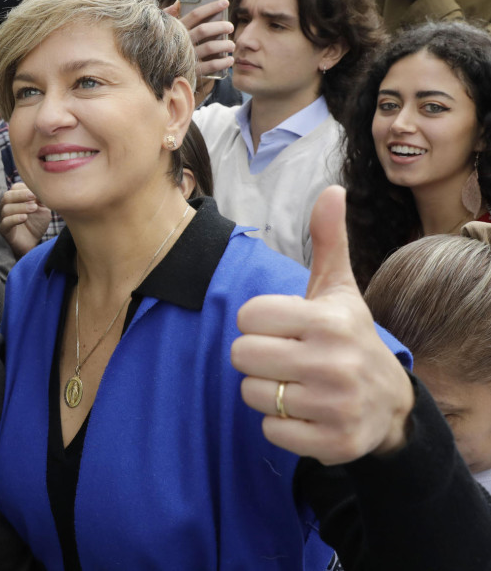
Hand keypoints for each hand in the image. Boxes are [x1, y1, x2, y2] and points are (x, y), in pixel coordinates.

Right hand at [0, 182, 52, 257]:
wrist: (34, 242)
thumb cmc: (37, 223)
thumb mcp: (43, 209)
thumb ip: (41, 199)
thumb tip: (39, 189)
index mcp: (15, 199)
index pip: (15, 188)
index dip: (25, 188)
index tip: (36, 192)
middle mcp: (7, 206)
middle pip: (8, 196)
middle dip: (21, 195)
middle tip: (33, 197)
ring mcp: (4, 218)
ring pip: (6, 208)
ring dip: (20, 207)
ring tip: (34, 208)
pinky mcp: (4, 230)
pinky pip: (5, 222)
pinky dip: (14, 218)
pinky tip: (24, 218)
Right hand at [165, 0, 235, 79]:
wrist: (158, 71)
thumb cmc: (165, 47)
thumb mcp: (162, 30)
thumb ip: (169, 16)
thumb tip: (177, 3)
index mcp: (177, 30)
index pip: (196, 15)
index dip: (211, 7)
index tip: (225, 3)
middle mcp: (182, 42)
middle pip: (204, 30)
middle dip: (220, 26)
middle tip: (230, 27)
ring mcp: (187, 57)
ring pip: (210, 47)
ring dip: (224, 45)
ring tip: (231, 45)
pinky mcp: (191, 71)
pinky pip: (210, 66)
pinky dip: (222, 63)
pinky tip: (229, 60)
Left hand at [231, 186, 414, 464]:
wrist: (390, 406)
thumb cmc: (349, 338)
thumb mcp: (340, 291)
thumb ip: (328, 242)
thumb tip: (332, 190)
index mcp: (328, 320)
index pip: (248, 316)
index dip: (258, 322)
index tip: (282, 328)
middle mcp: (333, 362)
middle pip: (241, 356)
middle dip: (255, 357)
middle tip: (283, 359)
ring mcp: (335, 405)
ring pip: (251, 394)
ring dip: (265, 391)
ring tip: (295, 385)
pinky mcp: (334, 442)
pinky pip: (270, 432)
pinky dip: (279, 425)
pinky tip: (304, 412)